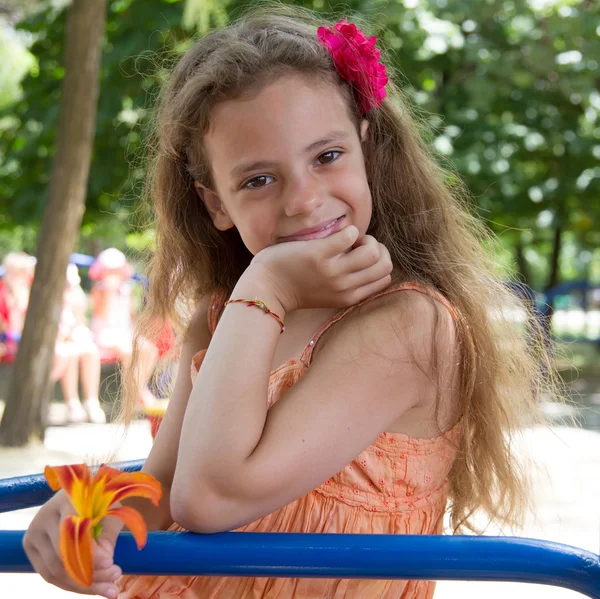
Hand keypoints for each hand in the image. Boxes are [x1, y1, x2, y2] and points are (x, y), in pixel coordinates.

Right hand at [23, 490, 123, 597]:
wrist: (80, 495)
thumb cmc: (100, 502)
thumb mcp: (112, 511)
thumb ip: (108, 535)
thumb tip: (104, 563)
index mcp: (66, 498)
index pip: (73, 531)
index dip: (90, 552)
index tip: (110, 562)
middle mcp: (44, 516)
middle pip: (62, 555)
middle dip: (91, 573)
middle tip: (116, 577)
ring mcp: (34, 533)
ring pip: (55, 571)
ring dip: (84, 585)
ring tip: (110, 587)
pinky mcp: (32, 549)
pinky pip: (50, 576)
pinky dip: (74, 585)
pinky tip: (94, 588)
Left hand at [247, 225, 392, 312]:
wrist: (267, 289)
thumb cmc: (296, 286)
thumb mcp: (329, 293)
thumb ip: (349, 282)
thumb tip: (368, 258)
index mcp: (350, 297)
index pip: (386, 277)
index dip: (377, 261)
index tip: (359, 255)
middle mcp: (345, 287)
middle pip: (385, 265)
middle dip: (376, 249)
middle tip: (356, 245)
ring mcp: (333, 272)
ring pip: (374, 252)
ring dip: (365, 239)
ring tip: (348, 239)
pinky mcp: (318, 256)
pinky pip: (349, 236)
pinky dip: (348, 230)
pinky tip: (338, 232)